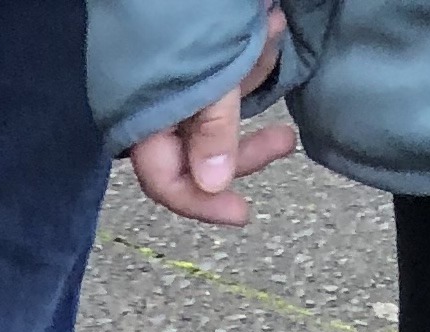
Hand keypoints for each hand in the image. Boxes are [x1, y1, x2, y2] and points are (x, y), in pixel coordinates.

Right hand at [126, 8, 295, 226]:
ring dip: (252, 79)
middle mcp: (153, 107)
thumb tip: (213, 184)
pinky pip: (224, 73)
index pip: (168, 183)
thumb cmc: (180, 8)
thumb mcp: (208, 72)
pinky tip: (267, 25)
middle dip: (245, 145)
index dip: (204, 202)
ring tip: (272, 34)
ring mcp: (171, 81)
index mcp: (143, 120)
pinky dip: (248, 57)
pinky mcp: (191, 54)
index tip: (243, 213)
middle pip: (198, 154)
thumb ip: (211, 130)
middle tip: (286, 141)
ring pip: (219, 108)